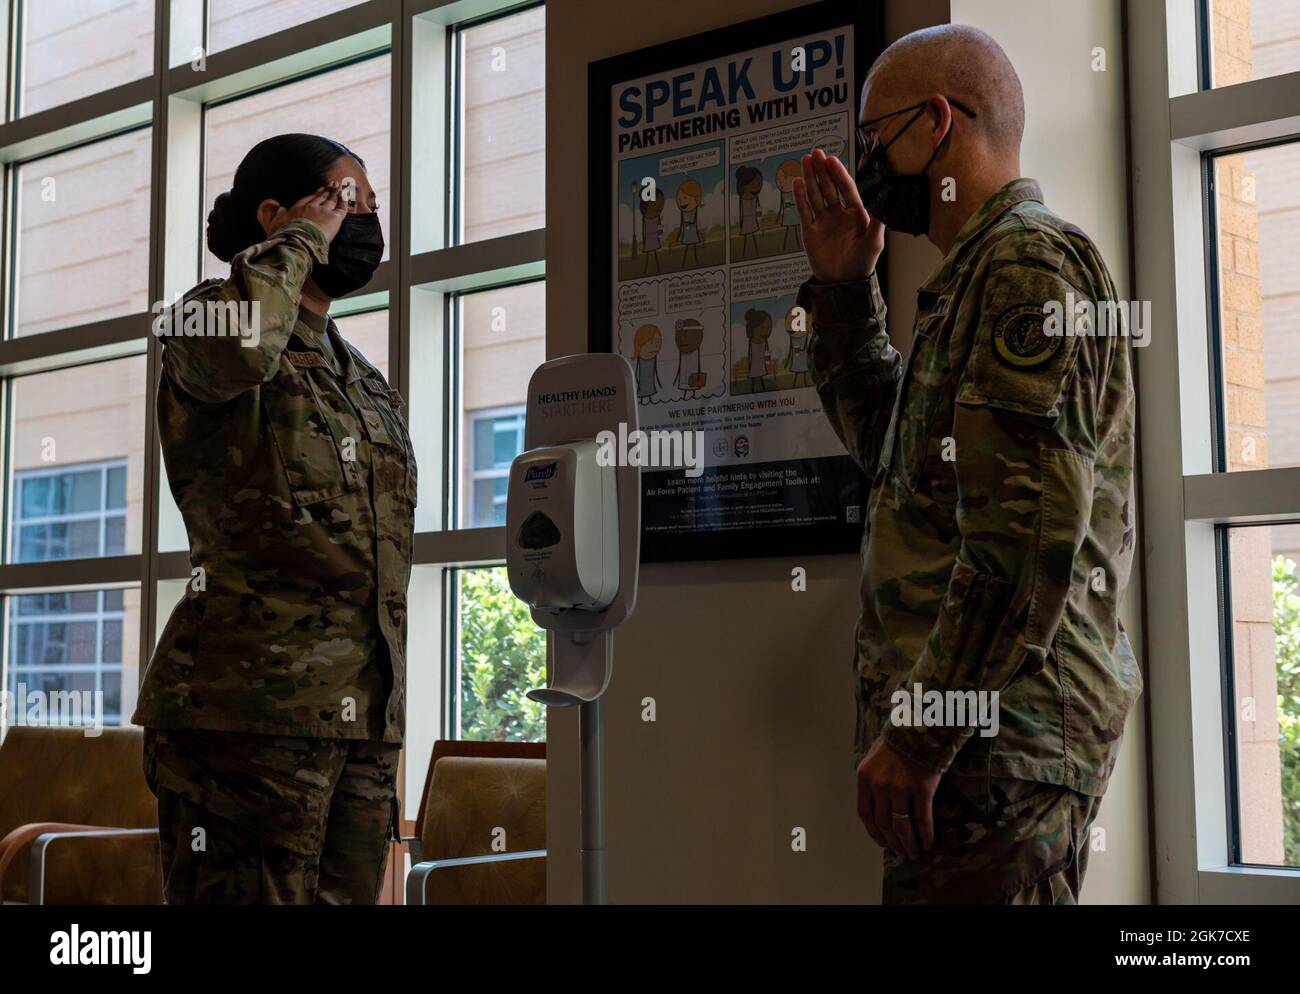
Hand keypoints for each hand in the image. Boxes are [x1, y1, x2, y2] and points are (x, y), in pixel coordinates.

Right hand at [267, 182, 348, 243]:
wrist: (297, 241)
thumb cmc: (285, 235)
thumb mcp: (276, 225)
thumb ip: (278, 216)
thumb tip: (281, 209)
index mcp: (298, 209)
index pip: (308, 200)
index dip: (315, 194)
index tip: (319, 190)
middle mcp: (311, 207)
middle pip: (320, 197)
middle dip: (326, 191)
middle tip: (331, 184)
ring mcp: (323, 211)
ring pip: (330, 200)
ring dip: (335, 192)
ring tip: (338, 186)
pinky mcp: (334, 218)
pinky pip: (341, 208)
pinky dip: (343, 201)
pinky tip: (345, 195)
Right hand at [793, 148, 884, 283]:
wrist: (843, 283)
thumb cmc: (862, 263)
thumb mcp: (874, 241)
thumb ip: (878, 219)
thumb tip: (883, 198)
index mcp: (856, 213)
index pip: (846, 188)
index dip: (838, 173)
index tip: (831, 159)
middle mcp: (839, 214)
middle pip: (829, 187)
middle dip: (822, 170)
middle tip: (815, 153)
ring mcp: (823, 221)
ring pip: (815, 195)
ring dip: (810, 178)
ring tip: (805, 161)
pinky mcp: (810, 231)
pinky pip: (804, 211)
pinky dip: (800, 197)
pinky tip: (797, 182)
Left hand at [856, 735, 940, 859]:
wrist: (919, 727)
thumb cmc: (897, 743)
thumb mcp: (874, 759)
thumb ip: (872, 782)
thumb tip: (876, 810)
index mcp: (864, 778)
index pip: (865, 814)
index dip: (874, 833)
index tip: (883, 843)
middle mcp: (879, 785)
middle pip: (883, 823)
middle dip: (893, 843)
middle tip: (901, 853)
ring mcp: (900, 788)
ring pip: (902, 825)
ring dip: (908, 843)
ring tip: (914, 853)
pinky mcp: (922, 789)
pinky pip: (922, 819)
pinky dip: (925, 835)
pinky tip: (928, 843)